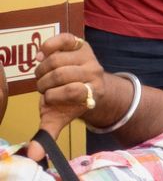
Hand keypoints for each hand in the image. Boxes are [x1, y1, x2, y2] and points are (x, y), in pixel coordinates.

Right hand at [29, 33, 105, 160]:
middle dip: (45, 83)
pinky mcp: (80, 44)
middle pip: (60, 74)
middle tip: (44, 87)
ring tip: (43, 75)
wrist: (86, 82)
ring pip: (57, 59)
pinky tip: (42, 55)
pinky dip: (49, 45)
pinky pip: (64, 39)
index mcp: (93, 91)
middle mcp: (95, 72)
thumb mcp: (59, 116)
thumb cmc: (68, 101)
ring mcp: (88, 56)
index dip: (55, 96)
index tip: (50, 99)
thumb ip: (48, 132)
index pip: (73, 90)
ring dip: (42, 68)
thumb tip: (34, 156)